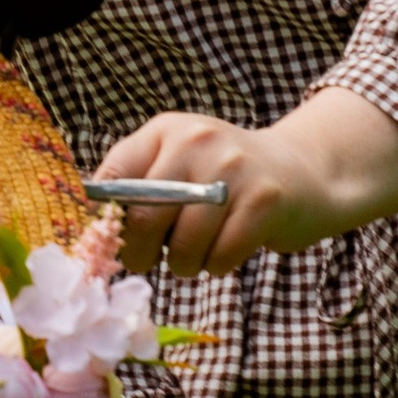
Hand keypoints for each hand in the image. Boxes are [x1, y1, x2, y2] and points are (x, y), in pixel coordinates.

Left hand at [95, 87, 397, 279]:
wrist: (305, 172)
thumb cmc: (227, 180)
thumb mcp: (180, 165)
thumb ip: (138, 188)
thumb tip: (92, 232)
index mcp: (166, 131)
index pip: (113, 179)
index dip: (107, 222)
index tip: (114, 242)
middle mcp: (197, 141)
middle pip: (145, 217)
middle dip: (141, 254)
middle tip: (149, 261)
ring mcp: (234, 168)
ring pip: (184, 246)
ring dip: (185, 265)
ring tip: (196, 255)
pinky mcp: (265, 200)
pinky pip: (221, 257)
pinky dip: (218, 266)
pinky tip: (226, 252)